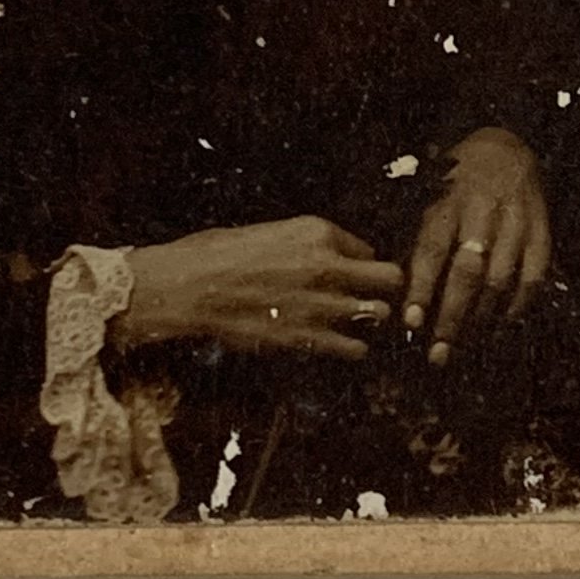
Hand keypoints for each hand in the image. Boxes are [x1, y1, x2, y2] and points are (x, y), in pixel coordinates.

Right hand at [113, 218, 406, 364]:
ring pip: (377, 314)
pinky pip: (353, 347)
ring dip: (370, 318)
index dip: (366, 263)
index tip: (361, 274)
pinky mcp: (306, 337)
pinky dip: (354, 348)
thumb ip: (307, 243)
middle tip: (376, 297)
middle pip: (390, 278)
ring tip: (359, 322)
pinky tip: (346, 345)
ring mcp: (319, 304)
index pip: (369, 248)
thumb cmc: (218, 253)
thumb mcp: (269, 230)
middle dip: (388, 288)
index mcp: (318, 232)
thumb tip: (332, 255)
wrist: (189, 286)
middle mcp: (328, 265)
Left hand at [399, 127, 550, 363]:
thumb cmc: (455, 180)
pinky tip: (500, 326)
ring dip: (481, 320)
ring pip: (501, 280)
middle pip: (468, 272)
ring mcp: (516, 222)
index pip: (432, 249)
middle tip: (438, 353)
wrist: (507, 144)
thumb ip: (414, 238)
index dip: (421, 287)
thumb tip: (392, 289)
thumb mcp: (427, 195)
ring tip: (464, 346)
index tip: (410, 322)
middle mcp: (482, 210)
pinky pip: (533, 278)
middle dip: (452, 316)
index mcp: (446, 200)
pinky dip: (517, 307)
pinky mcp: (542, 232)